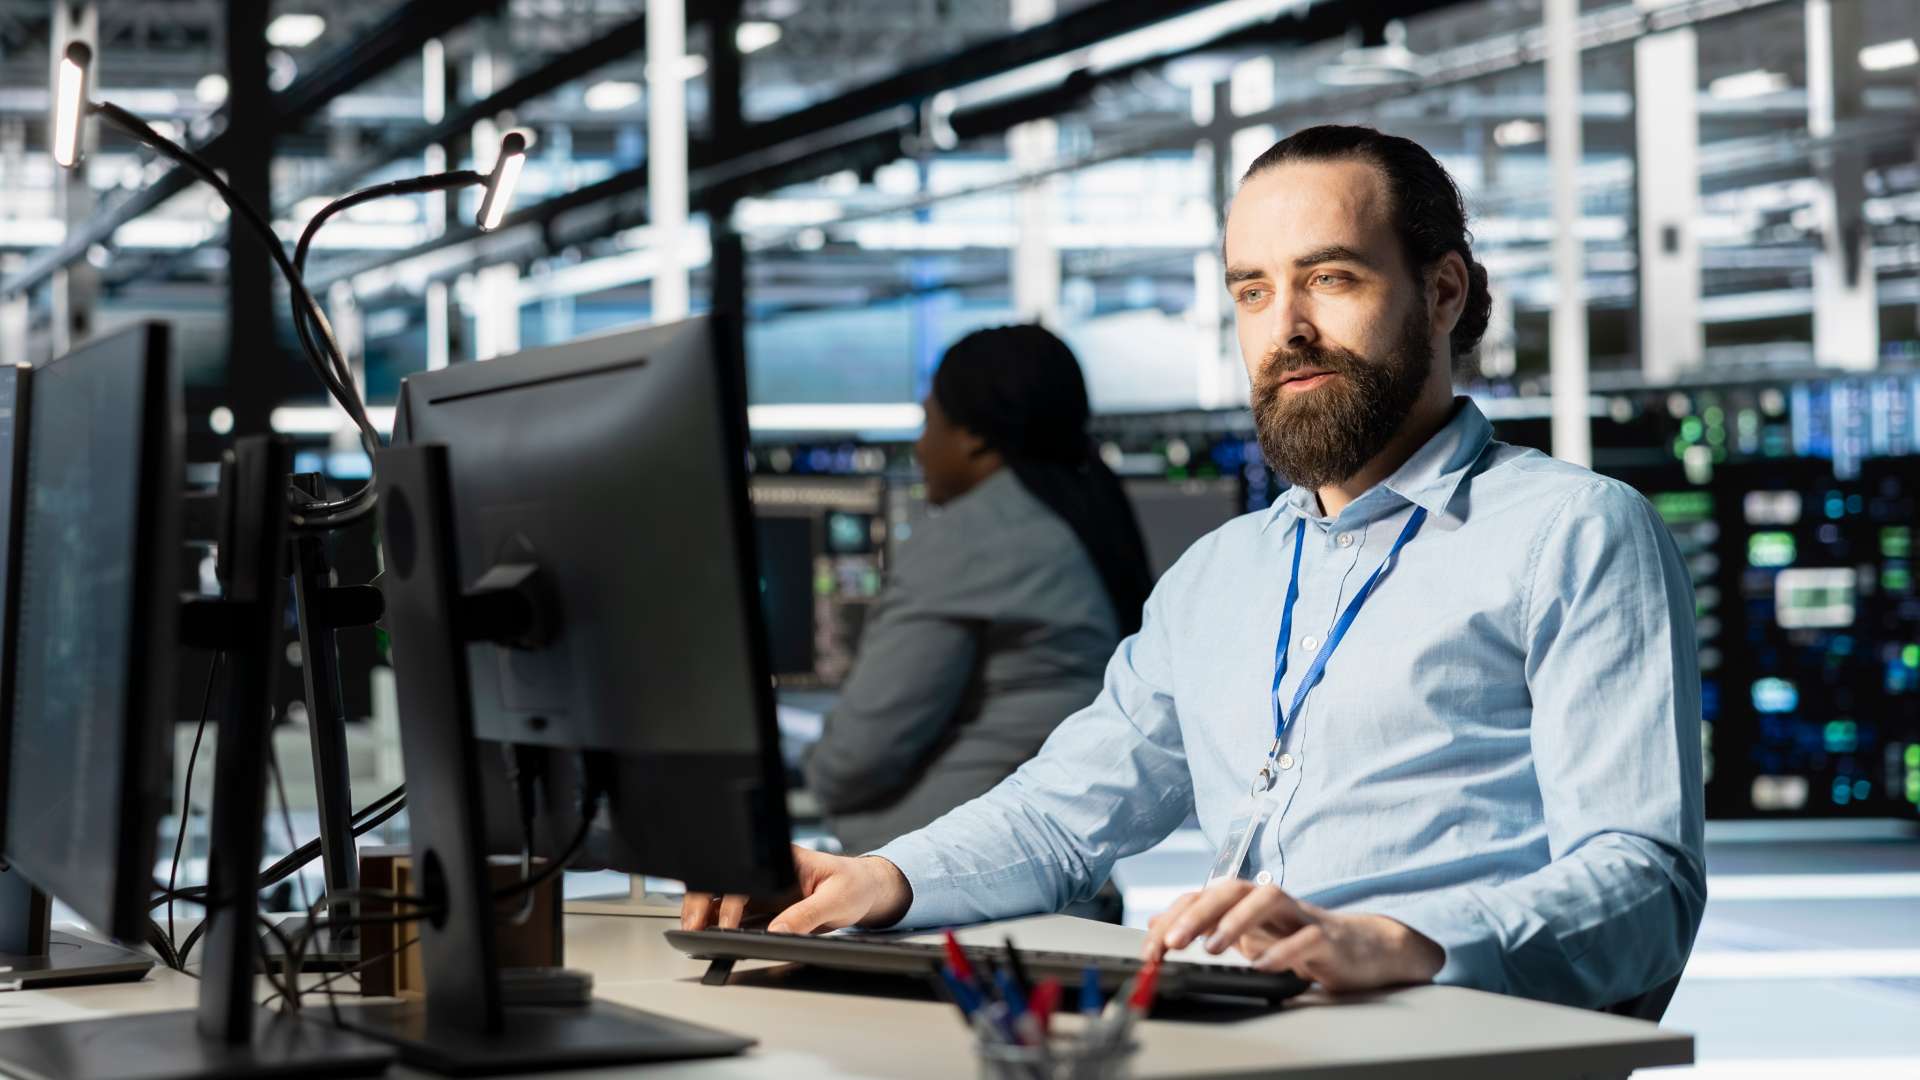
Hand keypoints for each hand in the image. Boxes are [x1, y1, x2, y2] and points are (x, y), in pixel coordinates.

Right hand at [679, 844, 912, 934]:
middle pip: (725, 883)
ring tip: (695, 934)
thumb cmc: (854, 885)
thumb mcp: (837, 899)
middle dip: (703, 902)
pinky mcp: (766, 906)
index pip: (746, 874)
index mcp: (783, 859)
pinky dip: (722, 925)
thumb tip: (777, 931)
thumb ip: (807, 914)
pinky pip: (738, 916)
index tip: (726, 921)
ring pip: (724, 899)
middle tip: (693, 927)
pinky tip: (714, 936)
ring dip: (707, 915)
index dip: (729, 895)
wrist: (865, 890)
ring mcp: (764, 889)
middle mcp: (768, 871)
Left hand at [1143, 880, 1442, 992]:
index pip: (1206, 895)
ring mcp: (1302, 917)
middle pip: (1232, 888)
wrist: (1363, 950)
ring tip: (1212, 948)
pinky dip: (1284, 950)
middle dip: (1198, 911)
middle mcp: (1273, 903)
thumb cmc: (1301, 941)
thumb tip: (1157, 924)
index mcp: (1250, 902)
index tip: (1152, 946)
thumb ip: (1207, 927)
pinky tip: (1262, 967)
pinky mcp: (1329, 939)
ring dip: (1236, 920)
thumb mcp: (1249, 936)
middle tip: (1172, 941)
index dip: (1175, 916)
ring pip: (1269, 898)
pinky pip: (1307, 937)